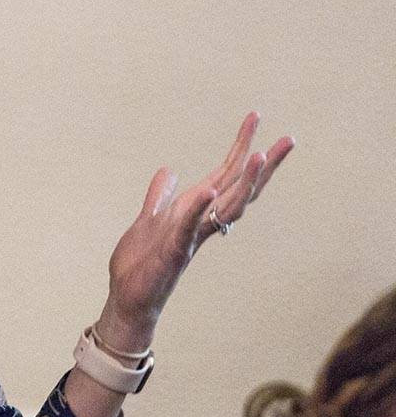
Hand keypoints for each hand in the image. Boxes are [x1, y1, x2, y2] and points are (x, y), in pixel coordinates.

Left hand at [96, 112, 294, 351]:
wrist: (127, 298)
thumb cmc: (141, 264)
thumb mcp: (148, 220)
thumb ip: (160, 197)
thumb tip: (169, 171)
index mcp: (194, 213)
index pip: (226, 176)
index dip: (241, 149)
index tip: (255, 119)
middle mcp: (200, 224)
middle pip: (239, 189)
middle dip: (263, 165)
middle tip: (288, 139)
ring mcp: (189, 238)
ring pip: (225, 207)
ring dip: (243, 182)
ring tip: (258, 155)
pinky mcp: (173, 253)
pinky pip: (188, 228)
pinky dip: (198, 209)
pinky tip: (209, 190)